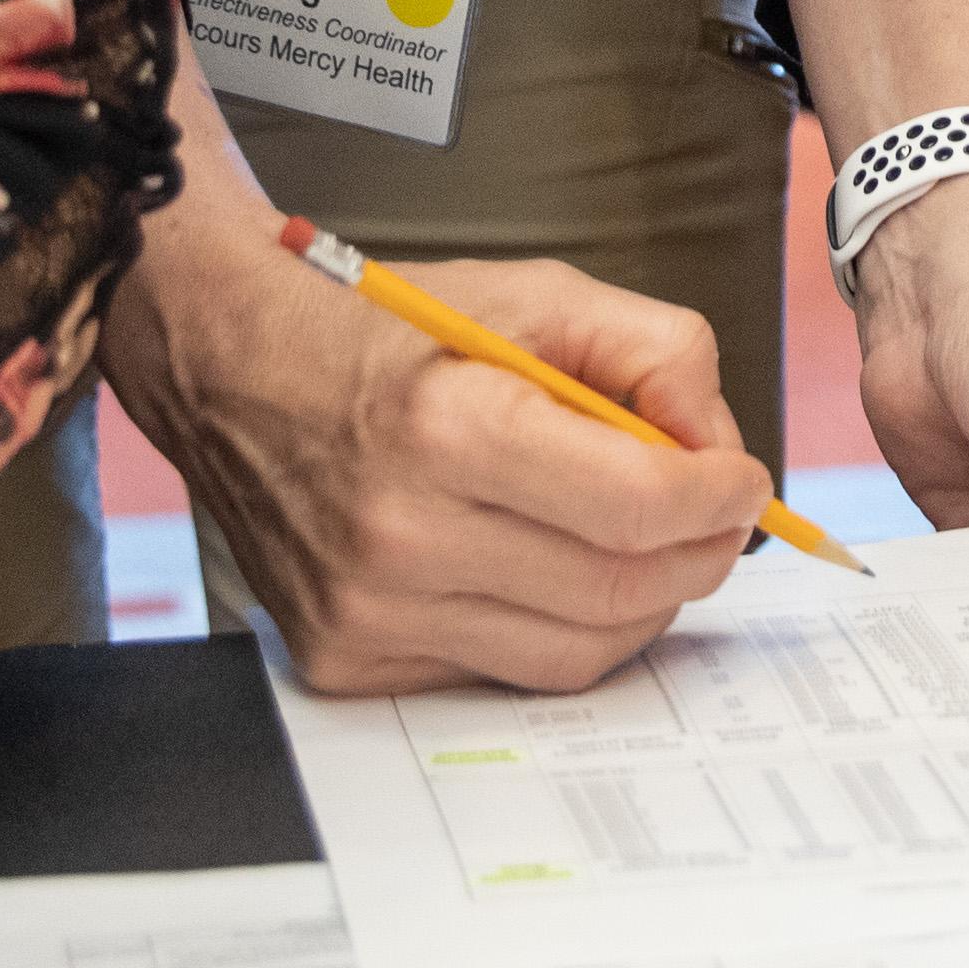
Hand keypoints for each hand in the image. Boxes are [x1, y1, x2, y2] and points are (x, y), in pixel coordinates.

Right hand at [137, 203, 769, 695]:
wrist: (226, 365)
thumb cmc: (379, 330)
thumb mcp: (530, 295)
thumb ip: (652, 351)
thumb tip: (717, 446)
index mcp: (447, 429)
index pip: (636, 506)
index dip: (719, 499)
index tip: (742, 481)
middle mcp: (401, 535)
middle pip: (618, 590)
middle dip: (699, 555)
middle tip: (717, 518)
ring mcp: (368, 611)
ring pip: (574, 652)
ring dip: (642, 604)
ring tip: (647, 544)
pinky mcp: (347, 659)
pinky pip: (502, 672)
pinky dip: (557, 629)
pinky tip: (552, 569)